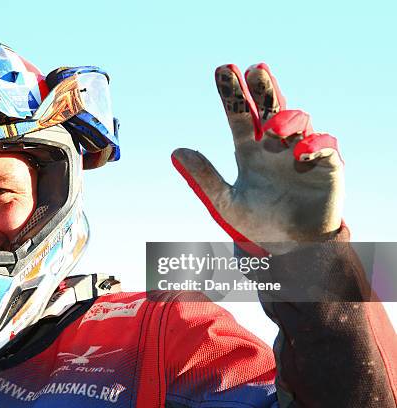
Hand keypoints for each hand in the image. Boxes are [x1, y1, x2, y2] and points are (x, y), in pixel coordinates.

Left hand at [172, 63, 343, 253]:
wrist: (288, 250)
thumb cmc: (256, 223)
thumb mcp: (224, 202)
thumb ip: (204, 177)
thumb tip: (175, 151)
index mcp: (249, 150)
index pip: (240, 115)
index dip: (232, 93)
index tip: (223, 70)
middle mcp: (275, 145)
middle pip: (270, 107)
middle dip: (263, 87)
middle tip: (255, 69)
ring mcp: (301, 152)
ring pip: (298, 121)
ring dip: (286, 120)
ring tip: (273, 130)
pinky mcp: (328, 167)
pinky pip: (326, 146)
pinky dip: (316, 145)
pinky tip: (301, 151)